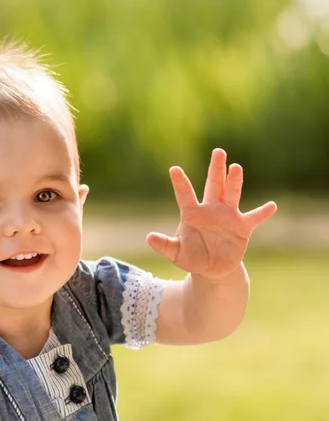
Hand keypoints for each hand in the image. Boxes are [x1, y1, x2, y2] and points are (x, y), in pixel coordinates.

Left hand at [146, 148, 276, 278]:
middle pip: (213, 185)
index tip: (173, 169)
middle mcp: (211, 209)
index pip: (185, 194)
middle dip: (215, 169)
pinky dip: (262, 213)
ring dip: (234, 181)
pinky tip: (271, 206)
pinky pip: (254, 218)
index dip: (180, 182)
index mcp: (192, 213)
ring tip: (235, 167)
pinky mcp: (242, 227)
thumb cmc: (191, 257)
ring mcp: (228, 216)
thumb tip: (148, 238)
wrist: (212, 268)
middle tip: (218, 151)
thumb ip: (164, 245)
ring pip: (232, 194)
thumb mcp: (176, 253)